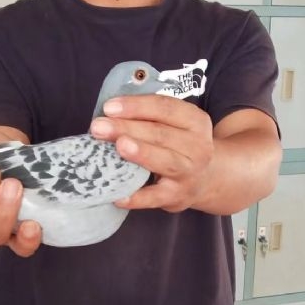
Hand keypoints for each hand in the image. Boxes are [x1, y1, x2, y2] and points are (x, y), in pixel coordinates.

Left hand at [90, 94, 214, 211]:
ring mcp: (189, 173)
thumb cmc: (179, 145)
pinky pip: (154, 197)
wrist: (205, 179)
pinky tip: (118, 196)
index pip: (165, 108)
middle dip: (127, 128)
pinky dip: (136, 198)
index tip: (109, 107)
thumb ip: (148, 116)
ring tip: (119, 145)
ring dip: (141, 153)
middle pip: (160, 134)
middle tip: (99, 127)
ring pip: (164, 161)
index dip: (137, 106)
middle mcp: (198, 147)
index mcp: (195, 121)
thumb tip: (110, 112)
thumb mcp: (175, 124)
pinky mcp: (177, 197)